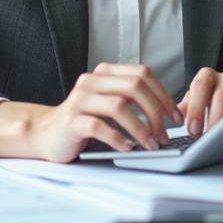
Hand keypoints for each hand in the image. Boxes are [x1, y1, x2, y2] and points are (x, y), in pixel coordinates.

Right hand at [27, 63, 184, 162]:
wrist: (47, 134)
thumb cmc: (85, 121)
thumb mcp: (110, 104)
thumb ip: (132, 100)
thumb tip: (168, 113)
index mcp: (105, 73)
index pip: (142, 73)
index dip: (163, 94)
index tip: (175, 117)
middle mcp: (91, 81)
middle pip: (134, 87)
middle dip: (155, 112)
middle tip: (164, 135)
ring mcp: (79, 100)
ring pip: (118, 106)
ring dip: (140, 128)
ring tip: (150, 145)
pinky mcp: (71, 121)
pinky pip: (99, 127)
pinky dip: (118, 138)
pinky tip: (127, 148)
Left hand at [176, 68, 222, 138]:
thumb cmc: (212, 104)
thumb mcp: (196, 103)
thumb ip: (186, 107)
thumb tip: (176, 115)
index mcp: (208, 76)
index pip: (201, 85)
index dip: (196, 107)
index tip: (192, 128)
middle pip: (222, 96)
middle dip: (214, 119)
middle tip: (208, 139)